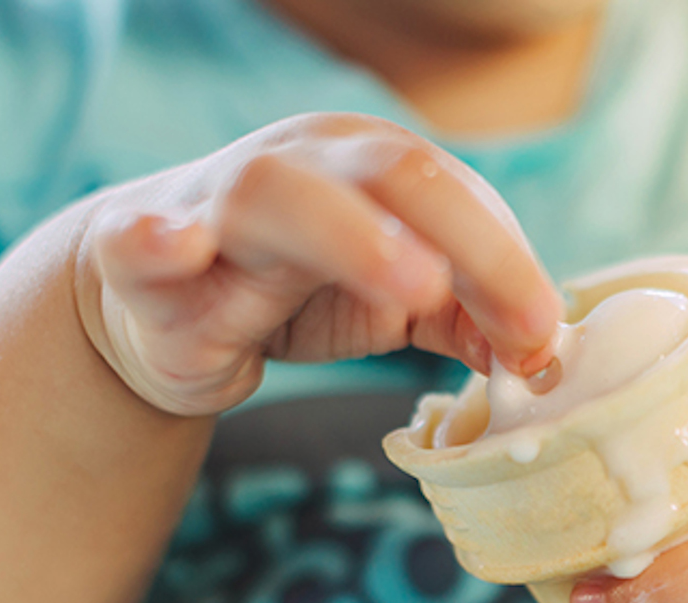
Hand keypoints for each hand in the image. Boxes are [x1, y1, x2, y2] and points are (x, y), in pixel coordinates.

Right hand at [73, 113, 562, 415]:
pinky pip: (140, 239)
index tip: (547, 344)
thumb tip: (540, 351)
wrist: (163, 299)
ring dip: (354, 237)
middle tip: (523, 325)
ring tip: (417, 286)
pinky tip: (174, 245)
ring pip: (277, 196)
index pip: (459, 197)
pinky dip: (155, 239)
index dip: (513, 268)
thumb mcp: (395, 298)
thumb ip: (463, 316)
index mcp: (369, 166)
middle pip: (392, 175)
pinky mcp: (142, 259)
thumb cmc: (294, 285)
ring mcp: (216, 205)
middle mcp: (301, 166)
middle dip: (472, 244)